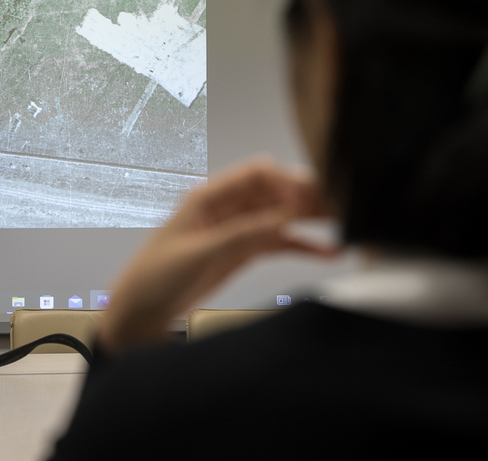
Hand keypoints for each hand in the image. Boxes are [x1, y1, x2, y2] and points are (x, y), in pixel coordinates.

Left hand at [98, 160, 338, 354]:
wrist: (140, 313)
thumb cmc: (153, 277)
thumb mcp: (198, 254)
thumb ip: (240, 235)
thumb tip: (282, 217)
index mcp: (209, 198)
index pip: (257, 174)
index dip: (287, 181)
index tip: (309, 198)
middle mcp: (227, 209)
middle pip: (276, 193)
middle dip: (308, 196)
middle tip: (343, 206)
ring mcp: (237, 230)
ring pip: (283, 216)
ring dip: (312, 219)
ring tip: (347, 224)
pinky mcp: (243, 252)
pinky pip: (279, 242)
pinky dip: (303, 245)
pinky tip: (328, 251)